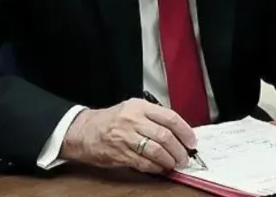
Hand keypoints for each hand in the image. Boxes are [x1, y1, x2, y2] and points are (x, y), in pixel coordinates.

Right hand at [61, 99, 196, 173]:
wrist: (84, 131)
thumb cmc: (111, 120)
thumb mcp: (132, 109)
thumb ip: (153, 117)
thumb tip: (178, 133)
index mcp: (140, 107)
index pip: (170, 117)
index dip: (185, 131)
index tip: (191, 141)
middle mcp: (133, 120)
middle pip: (165, 136)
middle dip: (179, 149)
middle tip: (185, 156)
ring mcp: (126, 137)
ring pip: (156, 150)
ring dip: (169, 160)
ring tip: (175, 163)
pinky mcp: (120, 153)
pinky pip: (144, 162)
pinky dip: (156, 167)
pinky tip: (161, 167)